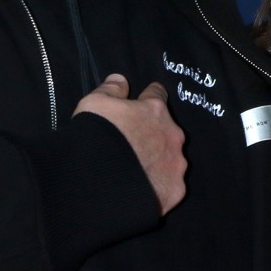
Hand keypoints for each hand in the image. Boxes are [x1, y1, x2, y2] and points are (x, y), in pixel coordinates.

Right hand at [75, 74, 186, 214]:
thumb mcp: (94, 104)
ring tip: (137, 171)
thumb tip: (121, 79)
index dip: (148, 97)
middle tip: (133, 146)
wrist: (98, 187)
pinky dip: (158, 185)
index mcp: (154, 111)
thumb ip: (111, 89)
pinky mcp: (174, 190)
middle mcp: (172, 135)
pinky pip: (169, 184)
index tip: (143, 101)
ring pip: (171, 158)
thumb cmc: (96, 138)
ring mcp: (176, 164)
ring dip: (158, 160)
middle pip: (166, 129)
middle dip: (153, 134)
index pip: (157, 94)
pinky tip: (142, 190)